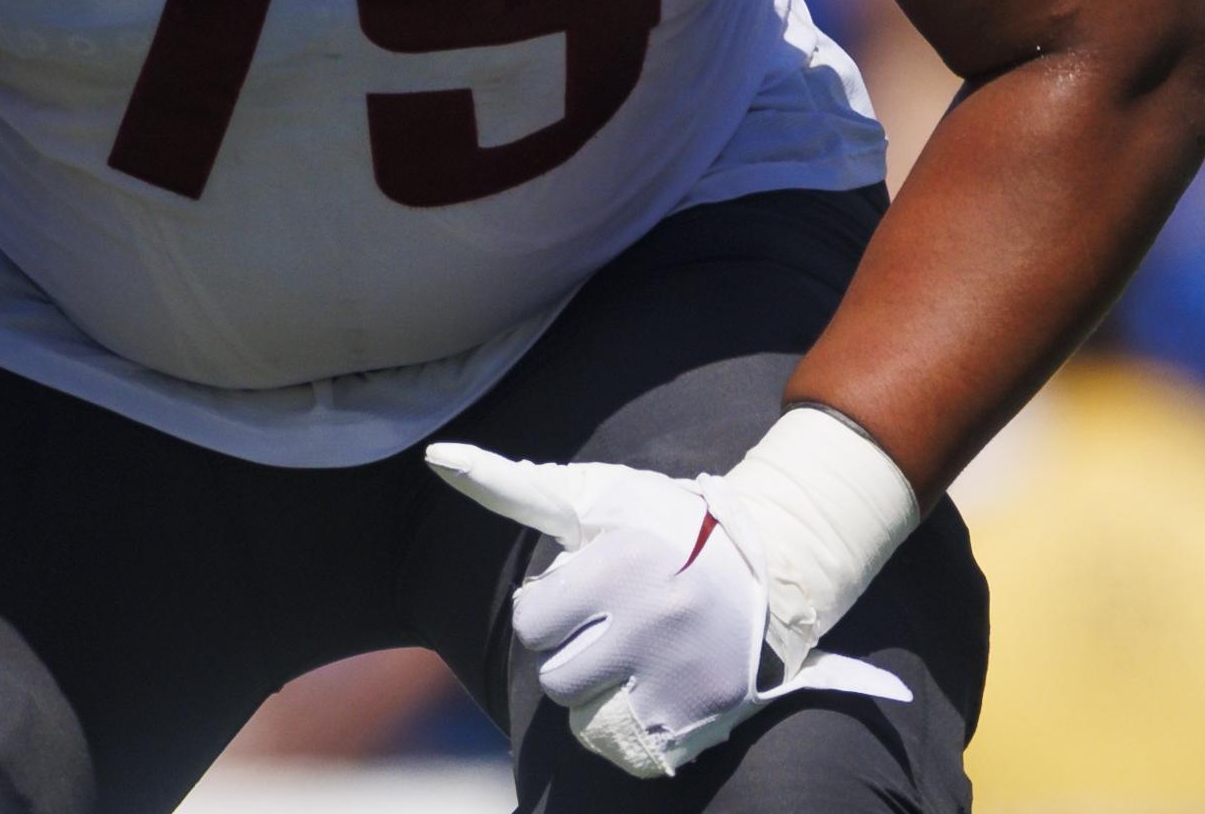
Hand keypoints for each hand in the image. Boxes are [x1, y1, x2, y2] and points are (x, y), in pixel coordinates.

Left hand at [426, 441, 912, 779]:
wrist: (769, 557)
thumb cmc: (661, 523)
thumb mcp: (591, 498)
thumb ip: (510, 485)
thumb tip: (435, 454)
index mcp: (618, 565)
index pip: (532, 625)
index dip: (549, 610)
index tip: (582, 592)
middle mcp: (652, 620)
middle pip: (559, 679)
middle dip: (574, 655)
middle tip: (610, 627)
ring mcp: (684, 671)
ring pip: (592, 720)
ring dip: (602, 694)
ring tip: (633, 657)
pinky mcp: (710, 710)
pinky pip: (637, 749)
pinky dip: (638, 728)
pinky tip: (656, 688)